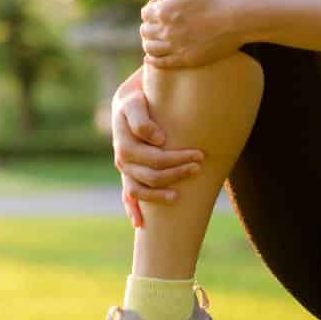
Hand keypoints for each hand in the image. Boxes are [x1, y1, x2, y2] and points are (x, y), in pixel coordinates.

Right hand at [111, 80, 204, 228]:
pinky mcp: (128, 172)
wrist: (132, 96)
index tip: (198, 153)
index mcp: (123, 141)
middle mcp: (121, 157)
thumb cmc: (138, 96)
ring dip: (158, 195)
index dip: (175, 159)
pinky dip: (133, 209)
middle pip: (149, 175)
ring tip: (178, 196)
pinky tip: (141, 224)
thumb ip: (142, 119)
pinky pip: (127, 194)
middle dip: (176, 173)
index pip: (152, 157)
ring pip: (139, 189)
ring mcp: (124, 167)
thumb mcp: (136, 100)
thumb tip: (159, 141)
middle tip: (199, 166)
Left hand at [139, 0, 248, 69]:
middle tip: (159, 23)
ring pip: (150, 48)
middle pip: (146, 30)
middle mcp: (166, 30)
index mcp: (164, 10)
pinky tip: (150, 58)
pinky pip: (161, 63)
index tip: (161, 7)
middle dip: (149, 25)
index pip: (146, 13)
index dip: (151, 8)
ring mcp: (176, 47)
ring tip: (155, 39)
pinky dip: (152, 60)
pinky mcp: (187, 59)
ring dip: (149, 42)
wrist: (240, 17)